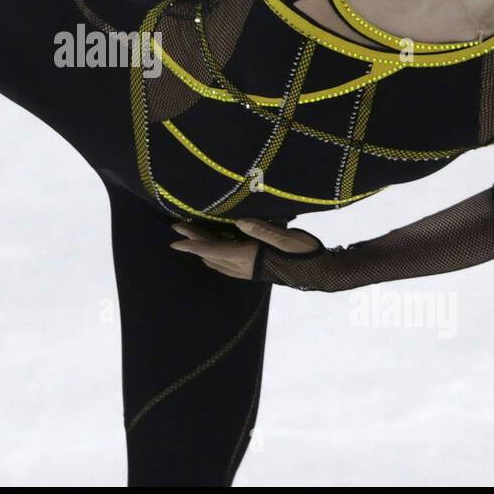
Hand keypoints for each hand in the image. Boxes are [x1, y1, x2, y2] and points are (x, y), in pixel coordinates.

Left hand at [169, 217, 324, 280]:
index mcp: (247, 257)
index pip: (212, 251)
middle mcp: (243, 266)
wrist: (319, 272)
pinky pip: (225, 263)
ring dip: (202, 248)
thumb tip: (239, 222)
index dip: (192, 245)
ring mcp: (247, 270)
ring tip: (192, 235)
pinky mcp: (253, 270)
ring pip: (217, 260)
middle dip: (193, 241)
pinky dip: (214, 254)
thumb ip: (262, 230)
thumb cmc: (304, 254)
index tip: (174, 241)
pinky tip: (216, 249)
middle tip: (178, 226)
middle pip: (210, 254)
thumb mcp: (285, 238)